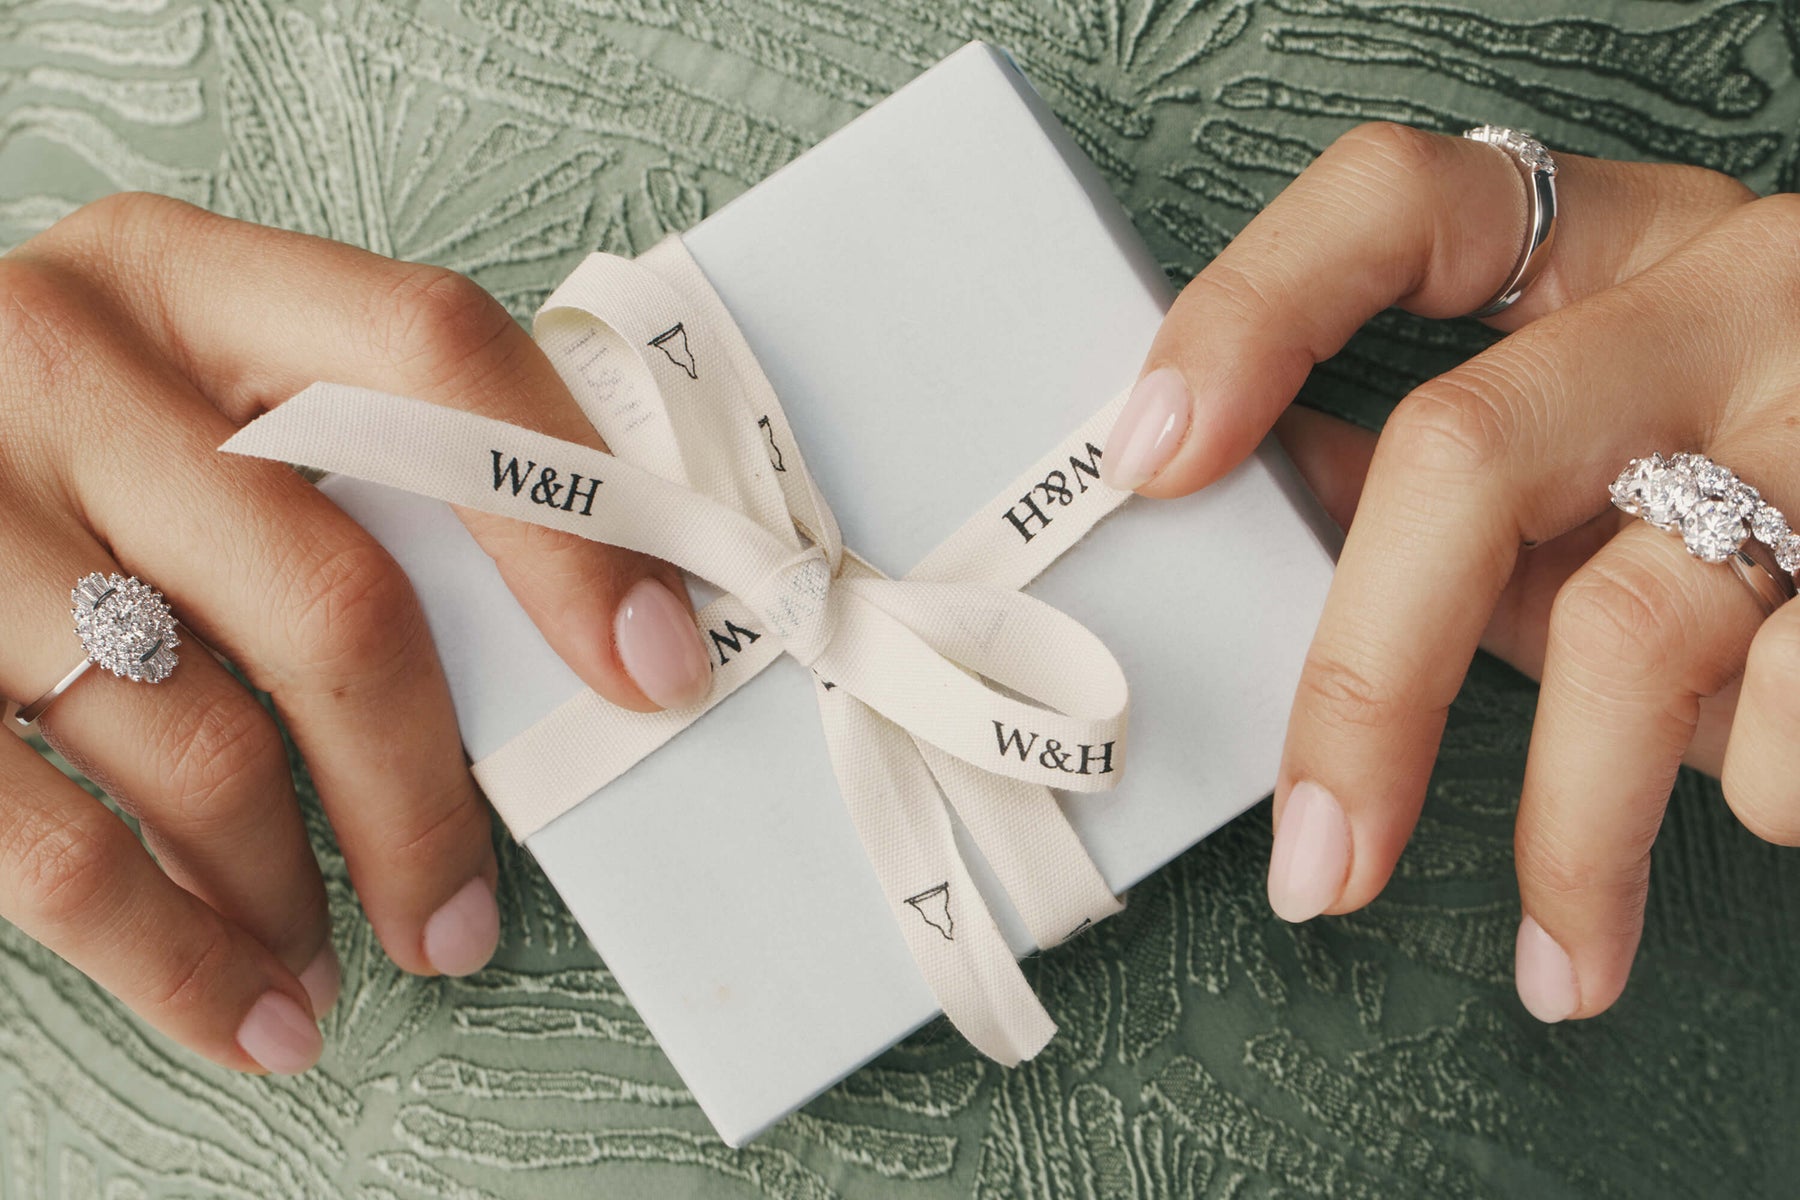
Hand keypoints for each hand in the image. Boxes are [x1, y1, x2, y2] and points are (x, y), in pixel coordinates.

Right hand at [0, 194, 711, 1073]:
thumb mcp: (183, 390)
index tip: (660, 666)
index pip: (436, 359)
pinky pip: (58, 846)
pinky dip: (177, 956)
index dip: (572, 520)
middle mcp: (63, 363)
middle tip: (470, 914)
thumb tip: (579, 627)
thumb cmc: (54, 447)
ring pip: (200, 741)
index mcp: (185, 280)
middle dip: (424, 790)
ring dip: (301, 885)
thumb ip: (347, 461)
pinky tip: (249, 1002)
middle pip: (332, 598)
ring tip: (341, 959)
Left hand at [1102, 122, 1796, 1022]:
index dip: (1253, 310)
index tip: (1149, 457)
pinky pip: (1787, 712)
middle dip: (1363, 689)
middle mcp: (1723, 300)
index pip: (1398, 204)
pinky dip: (1755, 794)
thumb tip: (1270, 494)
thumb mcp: (1621, 441)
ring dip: (1571, 831)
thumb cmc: (1775, 473)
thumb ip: (1460, 476)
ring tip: (1558, 962)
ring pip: (1634, 627)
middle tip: (1316, 859)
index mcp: (1618, 249)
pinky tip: (1759, 813)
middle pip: (1462, 457)